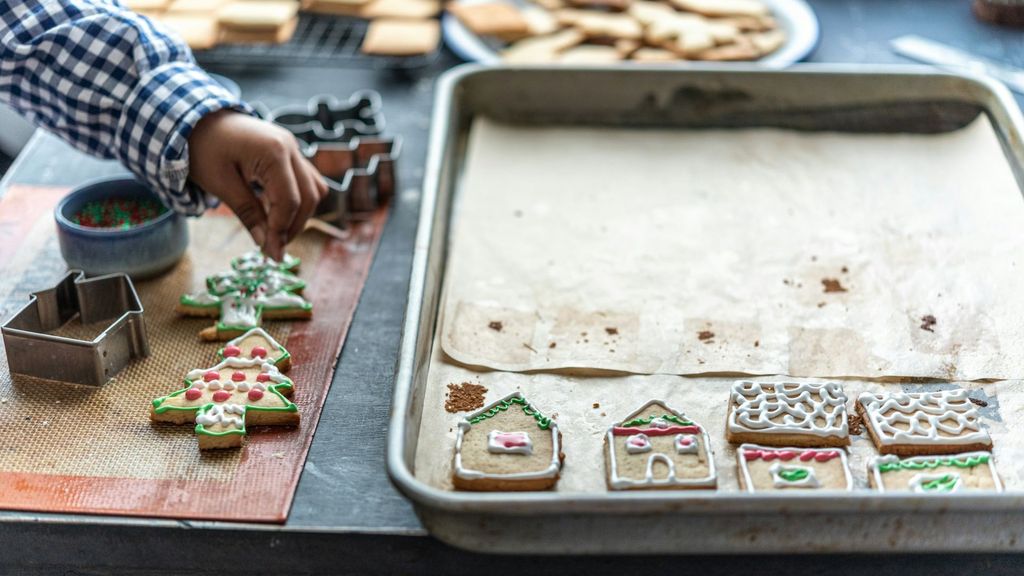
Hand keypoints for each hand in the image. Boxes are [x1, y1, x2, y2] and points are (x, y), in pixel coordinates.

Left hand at [188, 110, 327, 260]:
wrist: (194, 118)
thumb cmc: (203, 148)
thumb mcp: (220, 184)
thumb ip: (249, 214)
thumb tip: (268, 246)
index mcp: (274, 152)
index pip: (289, 201)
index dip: (281, 231)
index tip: (270, 254)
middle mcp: (290, 147)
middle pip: (309, 196)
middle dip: (294, 226)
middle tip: (273, 247)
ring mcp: (292, 147)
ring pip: (314, 188)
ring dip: (300, 214)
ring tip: (276, 232)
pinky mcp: (288, 151)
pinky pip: (305, 180)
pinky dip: (296, 200)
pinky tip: (275, 213)